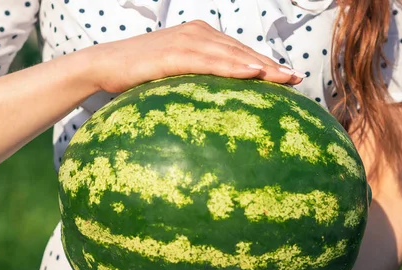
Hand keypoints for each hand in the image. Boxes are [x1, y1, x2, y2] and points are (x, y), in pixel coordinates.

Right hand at [86, 20, 303, 92]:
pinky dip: (233, 67)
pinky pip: (210, 62)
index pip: (239, 51)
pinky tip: (253, 73)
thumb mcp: (173, 73)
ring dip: (260, 66)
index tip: (287, 76)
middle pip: (241, 51)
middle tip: (296, 78)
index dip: (264, 63)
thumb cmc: (140, 73)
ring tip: (284, 77)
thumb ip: (196, 79)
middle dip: (271, 65)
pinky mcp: (174, 53)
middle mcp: (197, 34)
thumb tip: (213, 103)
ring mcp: (187, 41)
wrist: (104, 65)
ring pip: (232, 54)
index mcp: (200, 36)